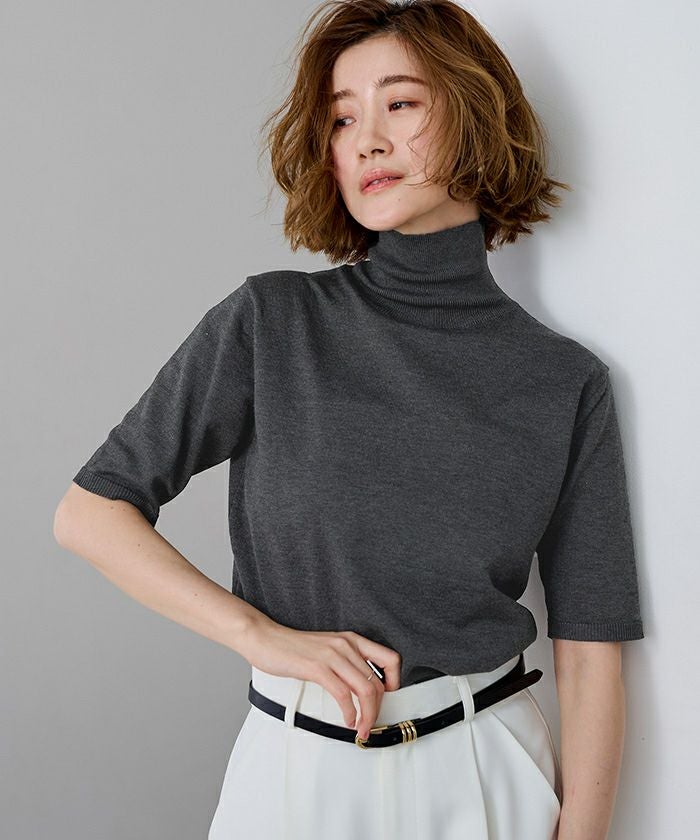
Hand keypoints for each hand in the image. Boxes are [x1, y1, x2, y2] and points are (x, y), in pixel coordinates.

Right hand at [240, 618, 401, 740]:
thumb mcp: (327, 649)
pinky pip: (343, 694)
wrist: (265, 638)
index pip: (390, 658)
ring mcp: (332, 655)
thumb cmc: (293, 647)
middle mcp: (346, 645)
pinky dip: (350, 713)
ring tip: (362, 728)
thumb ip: (345, 662)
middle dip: (378, 710)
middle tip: (371, 724)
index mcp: (352, 640)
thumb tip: (361, 686)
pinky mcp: (317, 667)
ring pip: (365, 689)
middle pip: (377, 682)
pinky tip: (347, 720)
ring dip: (367, 716)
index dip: (395, 682)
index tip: (388, 698)